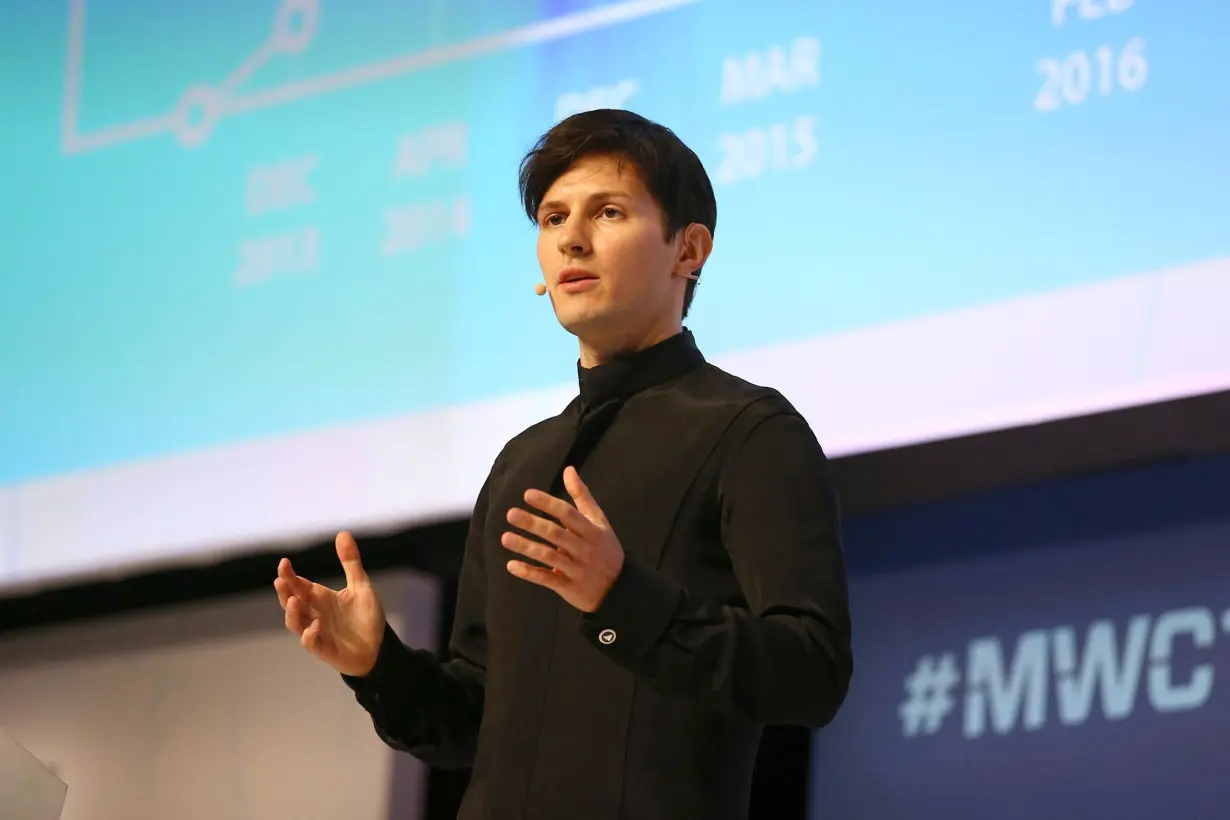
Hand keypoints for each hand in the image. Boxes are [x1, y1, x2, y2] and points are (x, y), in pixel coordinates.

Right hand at [274, 531, 386, 676]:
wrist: (379, 647)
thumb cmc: (366, 617)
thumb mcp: (361, 586)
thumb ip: (350, 562)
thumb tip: (342, 532)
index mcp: (320, 598)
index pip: (299, 585)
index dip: (289, 575)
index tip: (284, 563)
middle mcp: (314, 613)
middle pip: (291, 602)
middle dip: (284, 592)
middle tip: (280, 580)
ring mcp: (317, 632)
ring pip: (295, 623)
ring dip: (292, 613)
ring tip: (295, 600)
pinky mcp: (325, 649)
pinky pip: (311, 643)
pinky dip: (310, 635)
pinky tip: (316, 625)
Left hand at [502, 466, 623, 612]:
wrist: (620, 588)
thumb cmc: (605, 549)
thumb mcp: (599, 521)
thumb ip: (582, 496)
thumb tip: (568, 469)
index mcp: (592, 531)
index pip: (568, 514)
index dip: (548, 504)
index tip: (527, 494)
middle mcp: (584, 549)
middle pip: (556, 534)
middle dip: (533, 524)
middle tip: (510, 514)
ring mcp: (577, 569)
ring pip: (549, 557)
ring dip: (526, 547)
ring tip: (505, 538)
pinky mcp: (569, 587)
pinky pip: (547, 579)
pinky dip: (529, 573)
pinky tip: (511, 565)